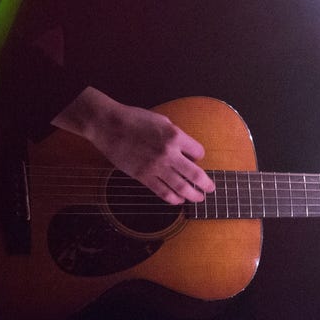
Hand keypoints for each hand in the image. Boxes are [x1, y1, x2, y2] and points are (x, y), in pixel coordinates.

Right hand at [52, 87, 215, 204]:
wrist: (109, 126)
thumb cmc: (135, 119)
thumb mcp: (162, 120)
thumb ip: (175, 135)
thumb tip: (184, 149)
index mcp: (175, 136)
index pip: (198, 152)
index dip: (199, 156)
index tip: (197, 158)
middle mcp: (168, 153)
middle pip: (194, 174)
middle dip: (205, 184)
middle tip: (210, 189)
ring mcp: (156, 167)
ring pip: (180, 187)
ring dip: (192, 195)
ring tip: (198, 198)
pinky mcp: (143, 176)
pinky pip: (162, 192)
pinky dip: (173, 198)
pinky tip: (178, 200)